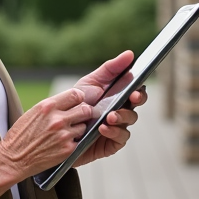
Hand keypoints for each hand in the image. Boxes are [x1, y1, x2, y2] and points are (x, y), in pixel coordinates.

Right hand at [0, 87, 94, 196]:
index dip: (79, 99)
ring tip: (66, 133)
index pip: (76, 94)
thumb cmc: (21, 135)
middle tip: (79, 118)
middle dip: (84, 113)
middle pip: (85, 109)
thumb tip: (70, 103)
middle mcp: (57, 119)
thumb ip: (52, 107)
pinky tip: (62, 143)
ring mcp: (64, 134)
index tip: (78, 103)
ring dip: (78, 129)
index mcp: (48, 106)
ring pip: (84, 126)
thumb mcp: (34, 113)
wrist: (13, 159)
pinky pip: (79, 141)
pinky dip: (74, 142)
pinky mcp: (67, 149)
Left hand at [72, 51, 147, 168]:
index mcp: (119, 97)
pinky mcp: (111, 143)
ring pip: (129, 122)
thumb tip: (130, 54)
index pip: (136, 93)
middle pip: (136, 106)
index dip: (139, 91)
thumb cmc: (77, 102)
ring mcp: (117, 128)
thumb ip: (111, 68)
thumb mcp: (91, 82)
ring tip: (109, 116)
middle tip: (131, 98)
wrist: (59, 127)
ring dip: (122, 117)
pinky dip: (114, 132)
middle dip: (136, 102)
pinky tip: (103, 128)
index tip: (135, 90)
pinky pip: (120, 138)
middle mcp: (121, 112)